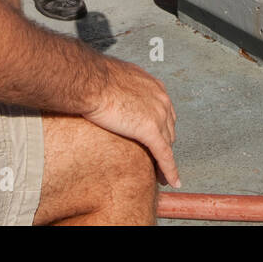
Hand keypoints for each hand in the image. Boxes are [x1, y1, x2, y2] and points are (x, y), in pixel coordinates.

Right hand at [82, 57, 179, 187]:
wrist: (90, 82)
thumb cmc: (94, 79)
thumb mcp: (114, 79)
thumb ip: (121, 89)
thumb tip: (111, 93)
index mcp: (153, 87)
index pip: (163, 113)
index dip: (161, 129)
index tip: (157, 139)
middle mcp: (161, 100)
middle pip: (168, 129)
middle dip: (164, 145)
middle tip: (158, 160)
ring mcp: (158, 115)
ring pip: (167, 144)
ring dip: (166, 161)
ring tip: (162, 176)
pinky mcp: (150, 131)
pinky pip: (164, 156)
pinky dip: (170, 170)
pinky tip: (172, 182)